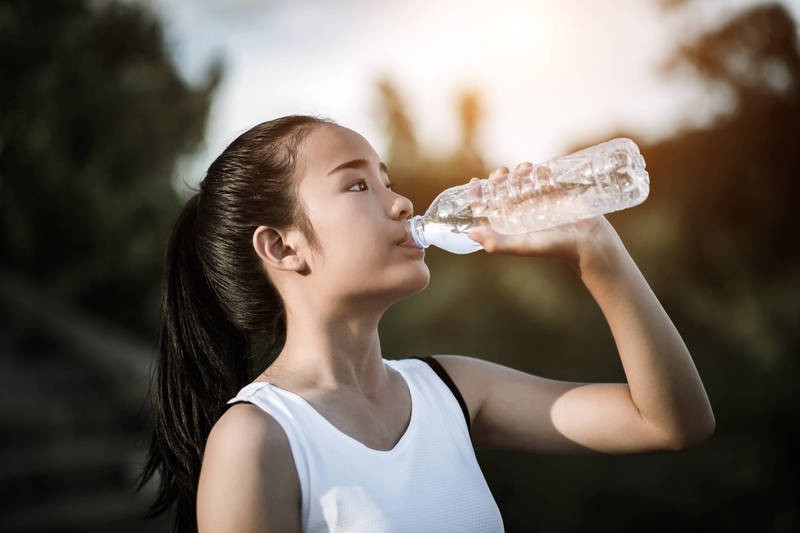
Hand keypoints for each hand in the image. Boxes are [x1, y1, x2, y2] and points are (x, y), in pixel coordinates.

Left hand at [466, 162, 625, 276]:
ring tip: (524, 167)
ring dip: (519, 172)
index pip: (488, 207)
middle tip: (502, 171)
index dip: (479, 194)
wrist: (590, 244)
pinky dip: (540, 171)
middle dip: (499, 179)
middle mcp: (522, 213)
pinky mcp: (557, 195)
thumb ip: (498, 243)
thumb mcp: (524, 245)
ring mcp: (539, 203)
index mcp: (510, 225)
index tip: (475, 180)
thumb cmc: (555, 248)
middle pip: (503, 191)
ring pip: (522, 183)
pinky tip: (540, 168)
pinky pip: (544, 179)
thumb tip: (470, 234)